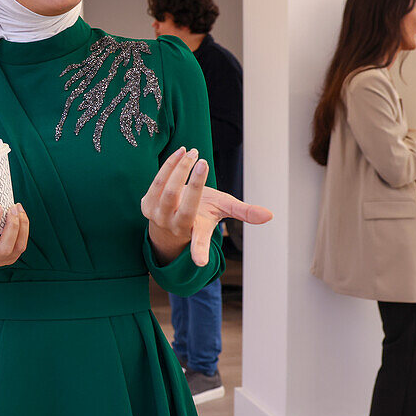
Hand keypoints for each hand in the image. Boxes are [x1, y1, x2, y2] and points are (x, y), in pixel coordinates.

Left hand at [141, 146, 273, 266]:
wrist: (170, 216)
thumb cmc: (200, 214)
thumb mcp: (221, 212)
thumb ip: (243, 212)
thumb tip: (270, 215)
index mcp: (193, 231)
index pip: (198, 242)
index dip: (199, 251)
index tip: (200, 263)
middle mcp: (172, 225)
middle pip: (179, 200)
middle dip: (192, 182)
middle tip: (204, 163)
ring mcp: (156, 214)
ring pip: (166, 187)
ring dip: (180, 167)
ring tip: (194, 152)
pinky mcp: (145, 203)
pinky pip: (157, 180)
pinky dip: (170, 165)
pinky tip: (182, 153)